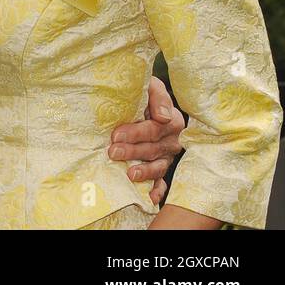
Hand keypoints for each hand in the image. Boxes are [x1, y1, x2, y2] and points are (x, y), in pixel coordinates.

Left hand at [108, 76, 184, 204]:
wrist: (145, 102)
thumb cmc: (144, 94)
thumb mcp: (151, 86)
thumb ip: (157, 96)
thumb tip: (162, 117)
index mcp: (172, 121)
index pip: (155, 129)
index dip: (136, 133)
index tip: (116, 134)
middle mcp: (172, 141)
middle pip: (153, 148)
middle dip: (132, 151)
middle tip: (112, 152)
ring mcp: (167, 156)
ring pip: (158, 166)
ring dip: (144, 172)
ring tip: (129, 174)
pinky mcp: (161, 167)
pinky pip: (162, 182)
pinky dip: (157, 190)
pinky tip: (150, 198)